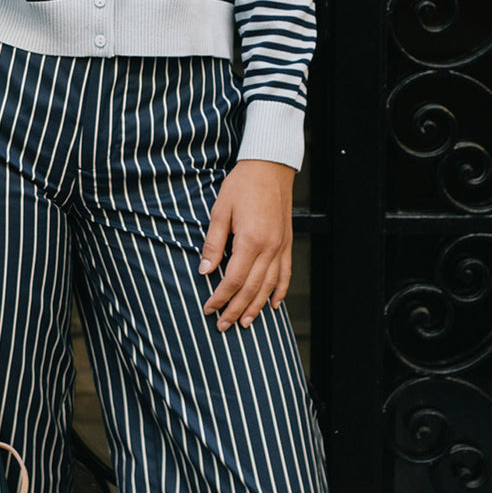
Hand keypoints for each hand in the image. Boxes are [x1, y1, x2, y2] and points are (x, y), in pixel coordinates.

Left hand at [198, 159, 293, 331]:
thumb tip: (205, 271)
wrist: (269, 167)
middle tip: (223, 325)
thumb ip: (213, 243)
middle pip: (252, 288)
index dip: (220, 297)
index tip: (209, 308)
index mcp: (250, 240)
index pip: (233, 279)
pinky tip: (274, 305)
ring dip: (256, 307)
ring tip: (246, 323)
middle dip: (236, 309)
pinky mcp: (286, 243)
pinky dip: (279, 292)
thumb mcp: (220, 211)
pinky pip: (285, 274)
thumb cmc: (242, 185)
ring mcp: (280, 247)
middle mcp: (269, 248)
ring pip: (270, 286)